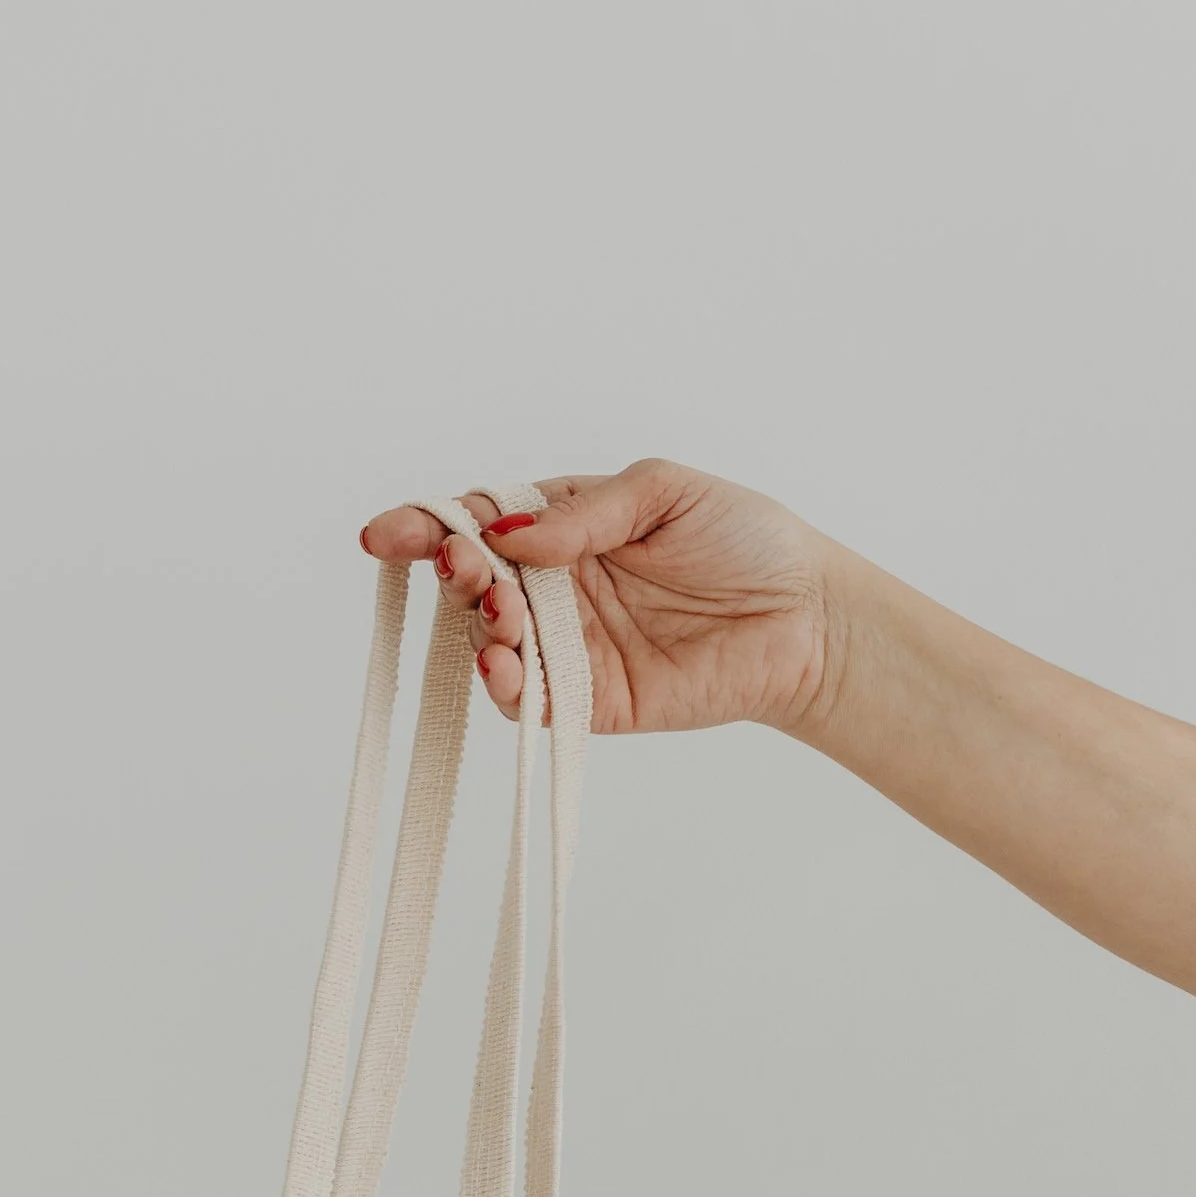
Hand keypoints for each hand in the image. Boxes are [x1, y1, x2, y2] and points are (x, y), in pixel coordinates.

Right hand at [358, 460, 837, 736]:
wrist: (808, 618)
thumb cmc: (747, 541)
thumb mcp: (664, 493)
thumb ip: (583, 513)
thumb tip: (508, 534)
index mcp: (563, 524)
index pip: (478, 521)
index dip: (428, 526)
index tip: (386, 534)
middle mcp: (555, 585)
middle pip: (473, 582)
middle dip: (453, 574)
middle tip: (464, 568)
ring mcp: (569, 646)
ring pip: (491, 640)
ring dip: (478, 627)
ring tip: (500, 614)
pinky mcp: (590, 703)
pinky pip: (529, 700)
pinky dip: (504, 686)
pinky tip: (503, 663)